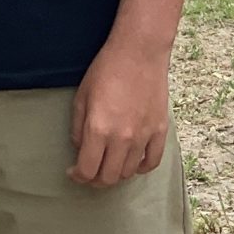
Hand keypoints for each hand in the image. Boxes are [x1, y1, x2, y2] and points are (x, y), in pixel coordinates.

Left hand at [70, 36, 169, 186]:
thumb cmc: (106, 71)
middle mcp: (122, 137)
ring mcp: (144, 136)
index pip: (88, 169)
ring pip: (129, 172)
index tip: (74, 172)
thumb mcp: (81, 98)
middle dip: (95, 180)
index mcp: (98, 129)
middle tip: (89, 173)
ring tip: (108, 166)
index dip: (78, 176)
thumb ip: (78, 128)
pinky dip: (140, 168)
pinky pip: (152, 161)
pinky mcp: (160, 130)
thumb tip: (80, 149)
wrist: (139, 52)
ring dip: (116, 174)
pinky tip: (132, 163)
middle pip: (108, 177)